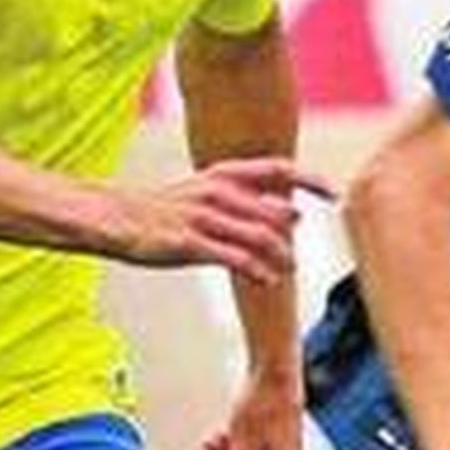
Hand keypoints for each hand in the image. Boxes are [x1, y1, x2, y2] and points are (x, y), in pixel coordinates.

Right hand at [112, 158, 334, 283]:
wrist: (117, 219)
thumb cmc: (165, 210)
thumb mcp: (207, 192)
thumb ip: (247, 200)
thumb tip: (291, 211)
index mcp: (223, 174)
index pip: (278, 169)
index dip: (310, 179)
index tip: (333, 195)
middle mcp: (217, 191)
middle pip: (274, 211)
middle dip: (291, 235)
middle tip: (295, 256)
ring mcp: (204, 216)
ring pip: (261, 237)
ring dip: (281, 256)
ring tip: (286, 271)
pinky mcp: (190, 242)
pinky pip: (236, 258)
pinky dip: (258, 270)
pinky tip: (267, 280)